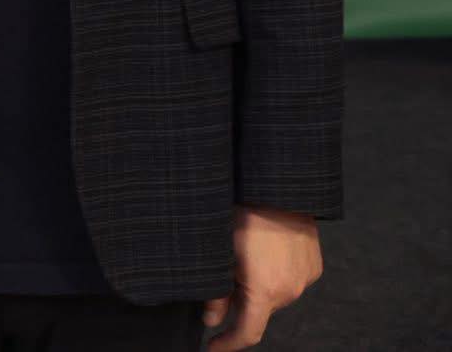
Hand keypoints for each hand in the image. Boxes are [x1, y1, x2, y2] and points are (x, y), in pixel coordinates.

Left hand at [204, 206, 322, 349]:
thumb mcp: (219, 254)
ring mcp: (305, 280)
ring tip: (244, 257)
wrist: (279, 189)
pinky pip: (290, 280)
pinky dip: (275, 275)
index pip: (248, 333)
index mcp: (265, 292)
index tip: (213, 347)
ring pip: (276, 295)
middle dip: (240, 303)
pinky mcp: (313, 267)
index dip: (228, 344)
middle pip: (260, 311)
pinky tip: (264, 252)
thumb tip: (211, 319)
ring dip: (259, 288)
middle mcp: (290, 292)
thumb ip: (216, 293)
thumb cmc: (244, 216)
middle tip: (222, 279)